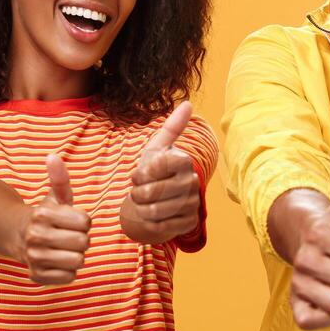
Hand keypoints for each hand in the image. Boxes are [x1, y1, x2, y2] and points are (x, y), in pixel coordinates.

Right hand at [22, 153, 90, 286]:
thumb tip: (53, 156)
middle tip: (69, 237)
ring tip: (64, 249)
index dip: (84, 222)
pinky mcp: (36, 276)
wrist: (19, 237)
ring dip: (76, 256)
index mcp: (43, 214)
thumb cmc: (47, 216)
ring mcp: (34, 258)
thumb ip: (59, 178)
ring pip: (78, 262)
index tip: (72, 222)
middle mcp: (36, 236)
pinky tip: (58, 262)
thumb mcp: (55, 197)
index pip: (86, 223)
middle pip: (84, 243)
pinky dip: (68, 272)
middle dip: (81, 240)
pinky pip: (69, 278)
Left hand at [120, 102, 201, 245]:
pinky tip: (152, 216)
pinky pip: (160, 227)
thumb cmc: (152, 173)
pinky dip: (148, 223)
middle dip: (137, 194)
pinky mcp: (188, 223)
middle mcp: (192, 181)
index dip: (139, 174)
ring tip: (143, 204)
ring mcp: (192, 204)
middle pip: (152, 191)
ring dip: (140, 209)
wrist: (156, 201)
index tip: (138, 175)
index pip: (154, 168)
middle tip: (138, 192)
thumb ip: (171, 127)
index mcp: (184, 161)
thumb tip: (189, 103)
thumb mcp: (155, 149)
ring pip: (154, 210)